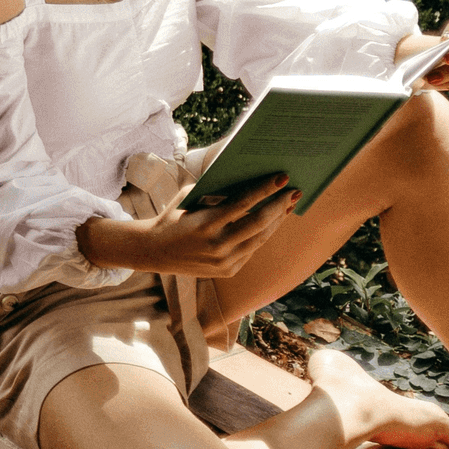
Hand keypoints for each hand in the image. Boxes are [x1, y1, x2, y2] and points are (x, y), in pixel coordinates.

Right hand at [81, 174, 298, 280]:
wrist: (154, 251)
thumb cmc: (173, 216)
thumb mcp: (189, 198)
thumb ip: (215, 190)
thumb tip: (248, 177)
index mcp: (205, 223)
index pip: (243, 203)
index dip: (265, 190)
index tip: (282, 178)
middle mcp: (216, 245)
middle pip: (258, 223)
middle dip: (279, 206)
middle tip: (294, 191)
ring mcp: (223, 262)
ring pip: (260, 239)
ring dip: (277, 221)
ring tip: (288, 206)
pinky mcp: (227, 272)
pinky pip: (252, 250)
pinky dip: (263, 234)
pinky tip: (273, 222)